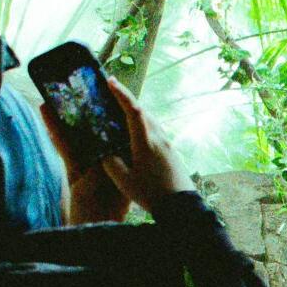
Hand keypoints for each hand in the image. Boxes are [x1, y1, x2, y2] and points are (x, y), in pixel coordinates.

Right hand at [39, 73, 190, 222]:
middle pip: (142, 111)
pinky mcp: (171, 150)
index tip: (110, 81)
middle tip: (110, 94)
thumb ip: (110, 162)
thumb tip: (105, 150)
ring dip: (135, 113)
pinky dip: (142, 125)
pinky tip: (134, 134)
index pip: (133, 110)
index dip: (121, 94)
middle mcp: (158, 137)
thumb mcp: (123, 180)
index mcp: (145, 142)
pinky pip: (155, 130)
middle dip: (126, 100)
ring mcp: (167, 143)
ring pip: (150, 120)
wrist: (181, 205)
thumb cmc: (151, 193)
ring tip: (119, 113)